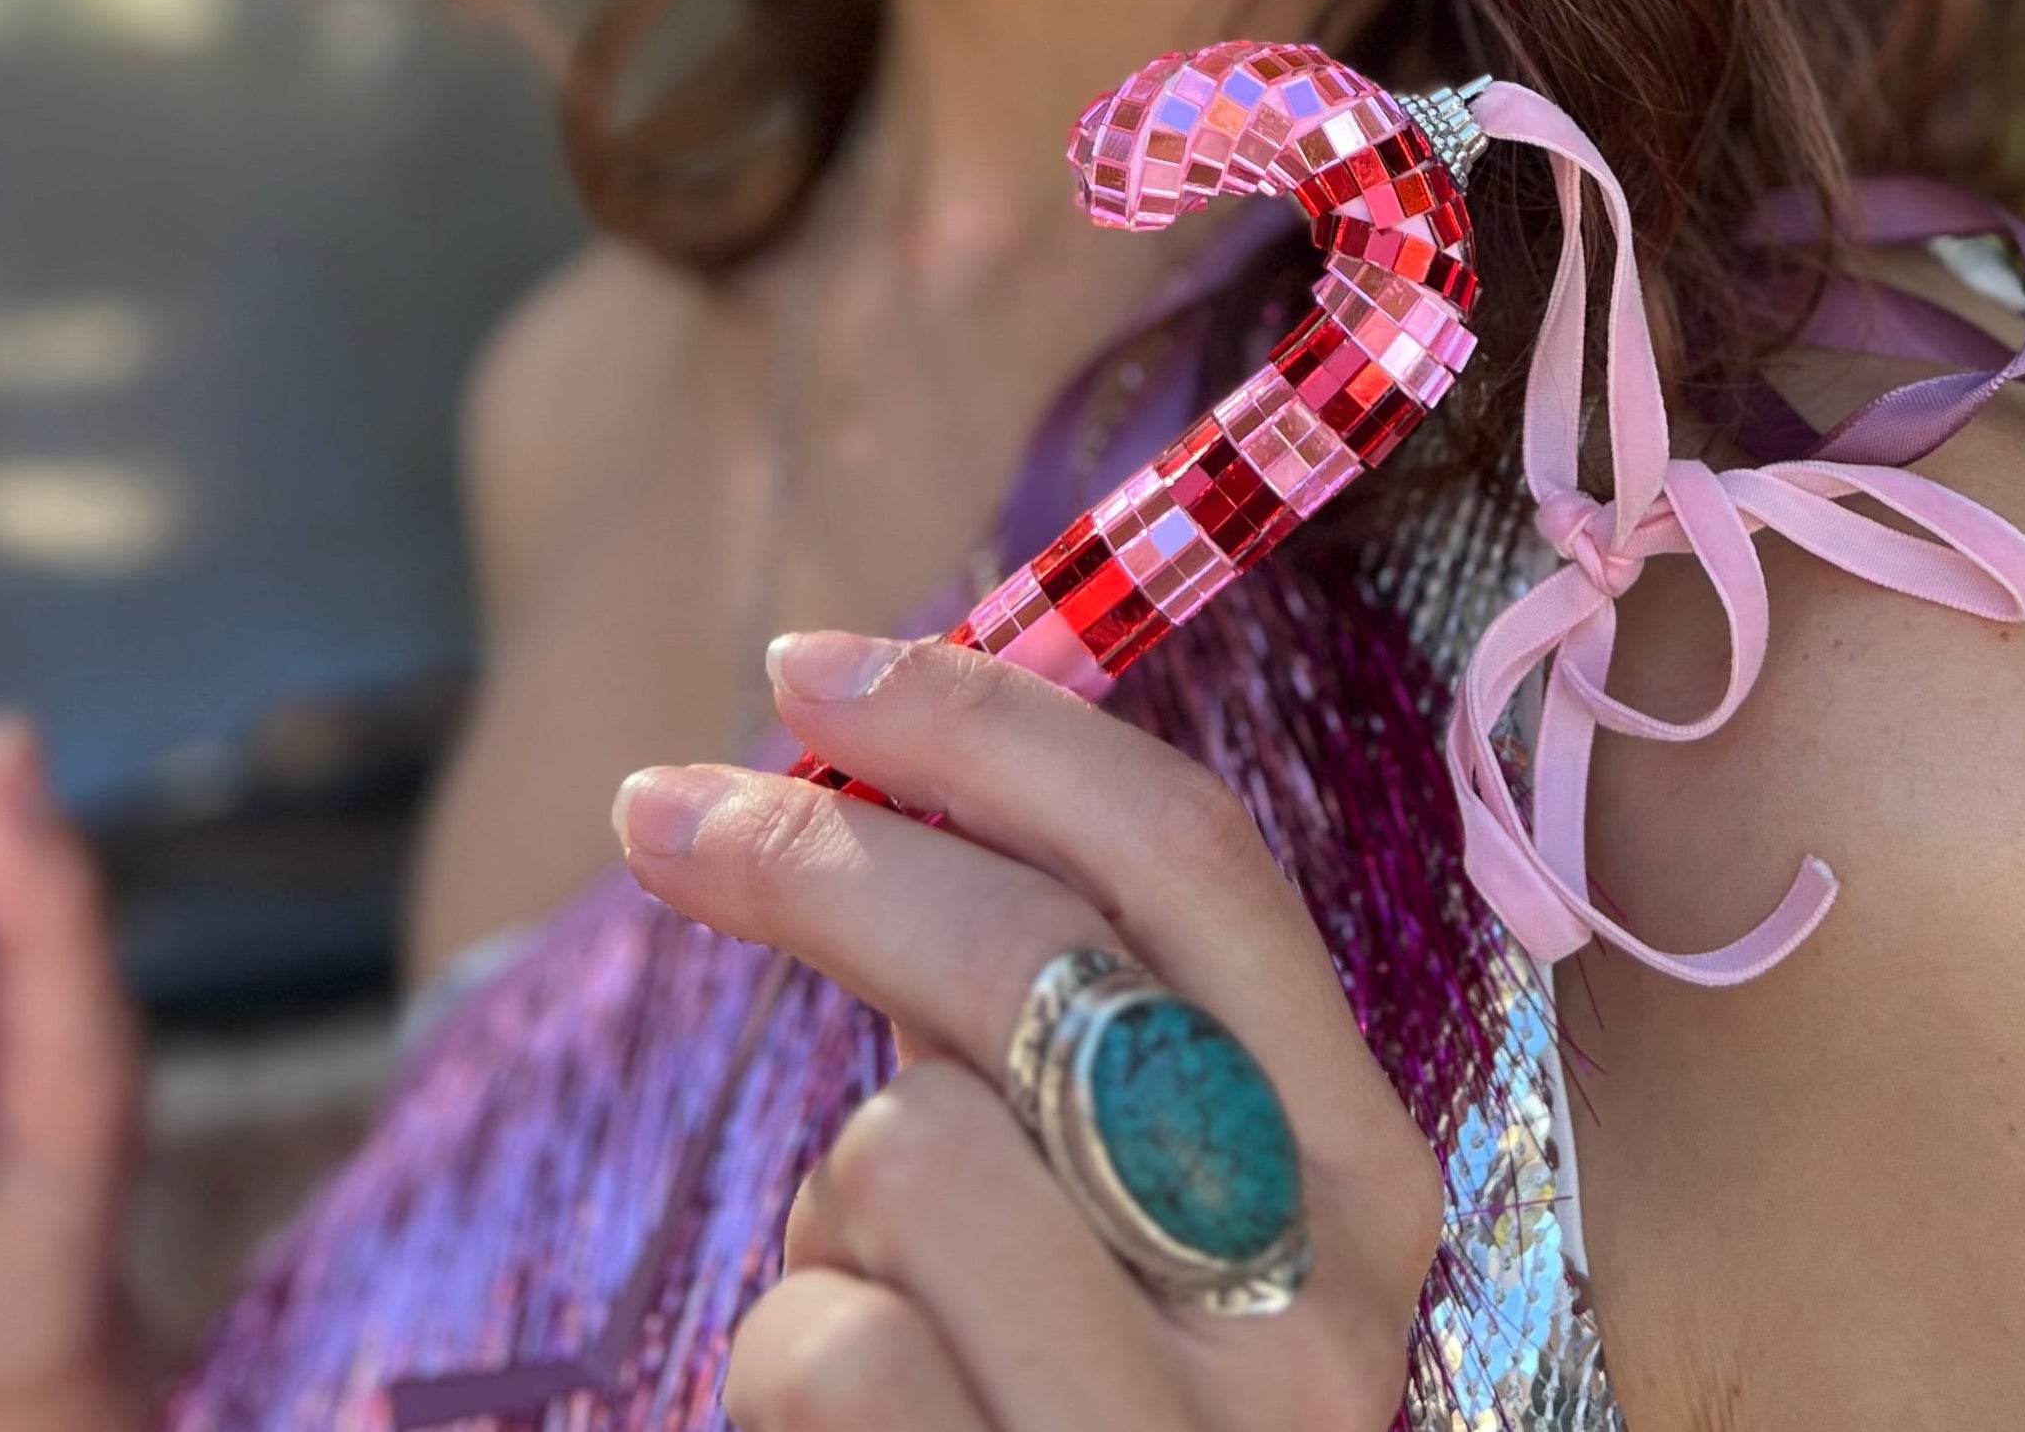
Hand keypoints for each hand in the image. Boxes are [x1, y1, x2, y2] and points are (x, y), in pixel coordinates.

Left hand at [614, 634, 1443, 1431]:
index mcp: (1359, 1170)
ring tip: (883, 1310)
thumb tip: (869, 782)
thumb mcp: (1148, 1220)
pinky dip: (793, 1365)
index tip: (818, 666)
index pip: (1191, 860)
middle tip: (664, 813)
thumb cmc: (1096, 1411)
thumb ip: (1069, 1040)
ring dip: (833, 1214)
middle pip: (1031, 961)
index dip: (994, 727)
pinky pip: (823, 1348)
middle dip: (818, 852)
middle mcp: (1316, 1299)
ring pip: (907, 1151)